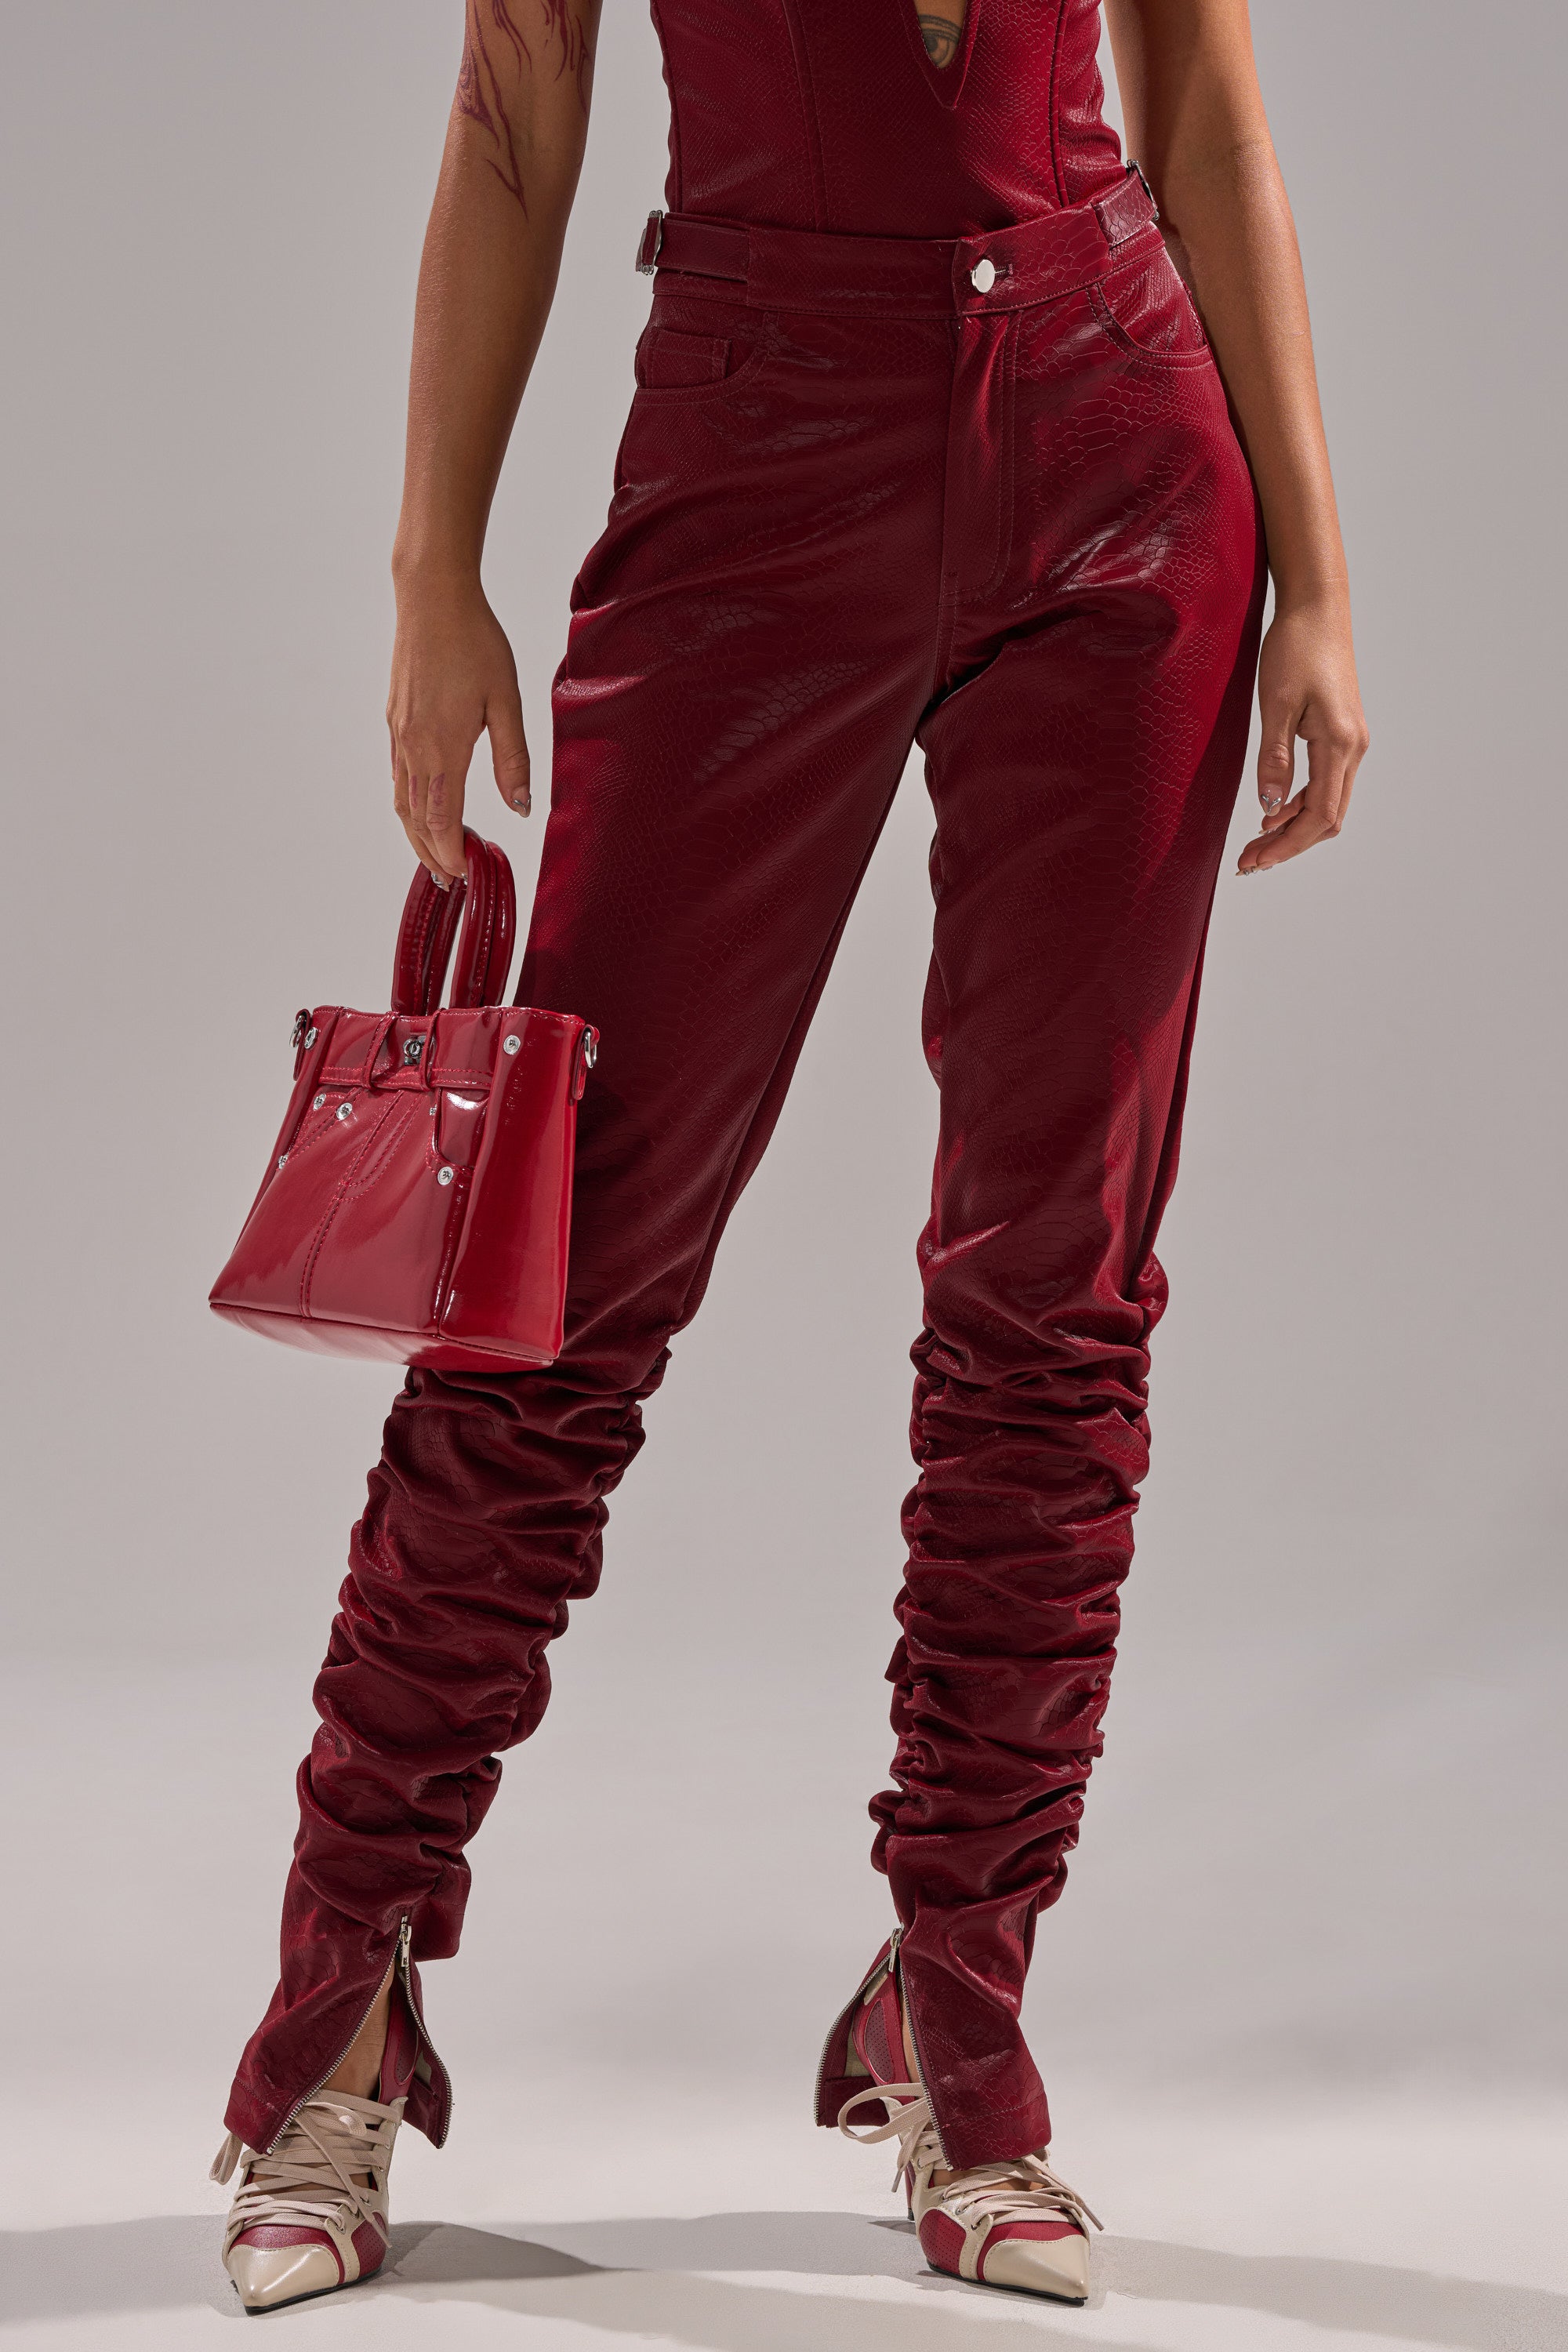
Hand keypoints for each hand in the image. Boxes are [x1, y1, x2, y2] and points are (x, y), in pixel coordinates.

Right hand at [386, 575, 530, 883]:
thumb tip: (519, 807)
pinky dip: (408, 805)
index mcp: (442, 747)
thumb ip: (512, 758)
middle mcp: (413, 747)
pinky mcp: (394, 720)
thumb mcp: (506, 700)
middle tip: (450, 882)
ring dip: (417, 835)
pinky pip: (398, 776)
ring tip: (434, 858)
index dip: (452, 854)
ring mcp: (399, 734)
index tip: (466, 875)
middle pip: (416, 820)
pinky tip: (422, 811)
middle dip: (432, 856)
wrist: (432, 598)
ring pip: (402, 801)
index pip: (443, 820)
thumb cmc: (474, 642)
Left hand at [1239, 593, 1368, 874]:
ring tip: (1256, 842)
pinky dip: (1300, 804)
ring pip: (1328, 803)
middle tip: (1249, 861)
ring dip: (1294, 828)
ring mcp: (1351, 741)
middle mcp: (1353, 747)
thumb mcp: (1276, 704)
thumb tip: (1268, 807)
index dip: (1286, 845)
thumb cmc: (1295, 647)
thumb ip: (1274, 759)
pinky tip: (1273, 810)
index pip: (1318, 816)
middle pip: (1327, 819)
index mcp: (1339, 743)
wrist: (1317, 607)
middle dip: (1289, 845)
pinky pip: (1326, 783)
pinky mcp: (1341, 733)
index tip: (1254, 861)